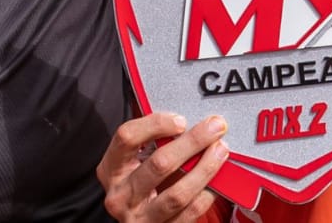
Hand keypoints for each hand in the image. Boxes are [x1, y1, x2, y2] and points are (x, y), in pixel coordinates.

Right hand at [98, 112, 227, 221]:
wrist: (137, 218)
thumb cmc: (140, 178)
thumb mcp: (136, 158)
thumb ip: (154, 139)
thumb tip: (190, 119)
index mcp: (111, 168)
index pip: (127, 138)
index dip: (156, 124)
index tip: (181, 120)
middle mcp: (120, 195)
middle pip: (159, 164)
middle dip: (192, 142)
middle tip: (214, 127)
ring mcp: (139, 218)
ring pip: (177, 193)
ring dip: (204, 169)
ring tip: (220, 150)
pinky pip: (188, 213)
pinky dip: (206, 195)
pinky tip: (216, 180)